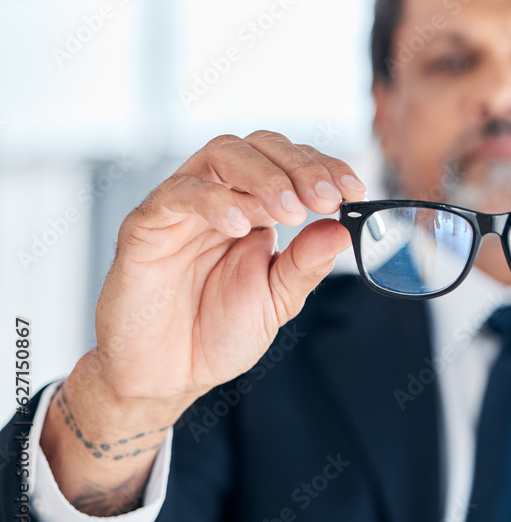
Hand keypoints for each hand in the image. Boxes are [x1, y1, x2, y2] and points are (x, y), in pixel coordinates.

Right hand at [90, 131, 365, 411]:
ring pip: (220, 155)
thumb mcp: (277, 299)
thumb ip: (307, 264)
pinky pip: (177, 194)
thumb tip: (342, 230)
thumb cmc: (217, 333)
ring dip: (263, 177)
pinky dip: (214, 201)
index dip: (324, 168)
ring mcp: (182, 207)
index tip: (353, 191)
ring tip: (290, 212)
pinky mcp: (146, 225)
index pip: (290, 164)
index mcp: (255, 209)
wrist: (168, 375)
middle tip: (325, 198)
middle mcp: (220, 197)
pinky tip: (241, 226)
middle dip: (299, 166)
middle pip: (258, 146)